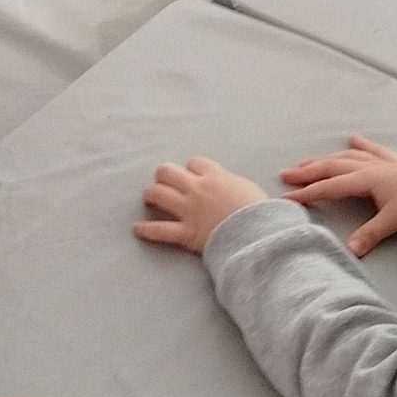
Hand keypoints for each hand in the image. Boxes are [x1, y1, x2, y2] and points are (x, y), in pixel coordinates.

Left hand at [134, 155, 269, 255]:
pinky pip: (160, 230)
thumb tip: (228, 185)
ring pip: (158, 194)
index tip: (193, 176)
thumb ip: (231, 183)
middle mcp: (198, 189)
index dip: (191, 169)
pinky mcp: (186, 232)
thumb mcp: (249, 188)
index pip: (194, 162)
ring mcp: (189, 210)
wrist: (258, 234)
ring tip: (150, 198)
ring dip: (152, 195)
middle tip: (165, 183)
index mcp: (215, 176)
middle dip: (164, 176)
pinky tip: (137, 229)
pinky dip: (147, 230)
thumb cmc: (260, 212)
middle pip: (168, 171)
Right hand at [278, 134, 396, 257]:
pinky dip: (360, 145)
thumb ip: (370, 235)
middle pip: (332, 167)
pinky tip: (353, 138)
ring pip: (346, 157)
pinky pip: (372, 150)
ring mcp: (380, 163)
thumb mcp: (394, 221)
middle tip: (286, 175)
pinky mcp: (393, 163)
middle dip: (308, 172)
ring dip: (325, 159)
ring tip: (307, 162)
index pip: (329, 187)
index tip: (285, 198)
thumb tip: (349, 251)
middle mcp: (368, 167)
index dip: (306, 193)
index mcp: (365, 180)